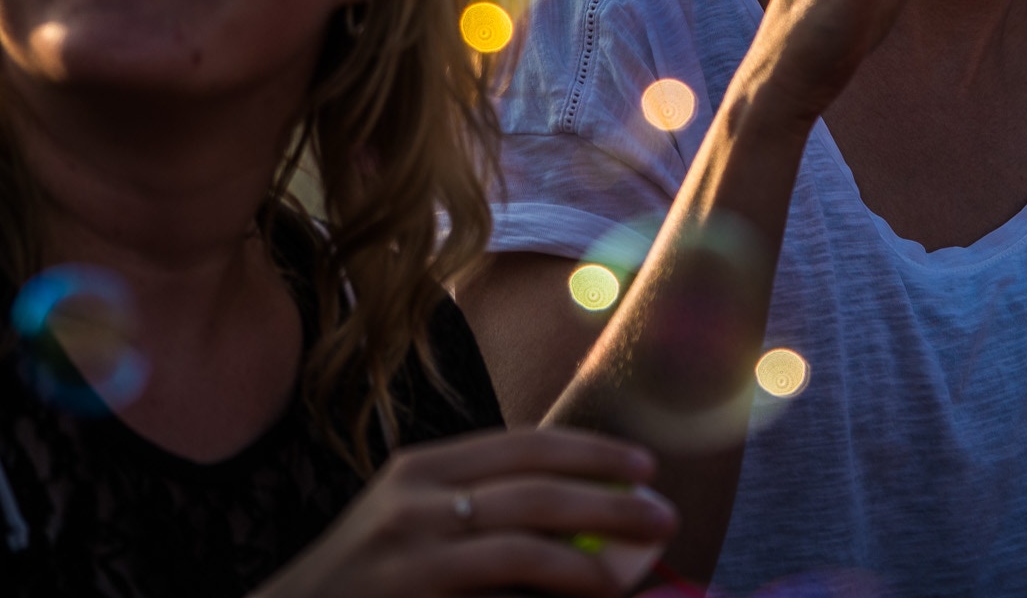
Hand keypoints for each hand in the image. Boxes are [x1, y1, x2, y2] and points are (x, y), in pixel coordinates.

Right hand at [250, 427, 674, 597]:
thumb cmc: (363, 587)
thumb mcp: (412, 532)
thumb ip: (480, 518)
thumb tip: (576, 527)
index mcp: (421, 469)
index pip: (522, 444)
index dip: (589, 450)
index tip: (642, 464)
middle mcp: (416, 494)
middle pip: (534, 481)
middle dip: (609, 494)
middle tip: (663, 511)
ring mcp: (411, 543)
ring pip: (525, 531)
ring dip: (596, 542)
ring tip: (641, 554)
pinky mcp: (415, 586)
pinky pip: (502, 578)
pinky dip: (554, 582)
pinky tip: (594, 591)